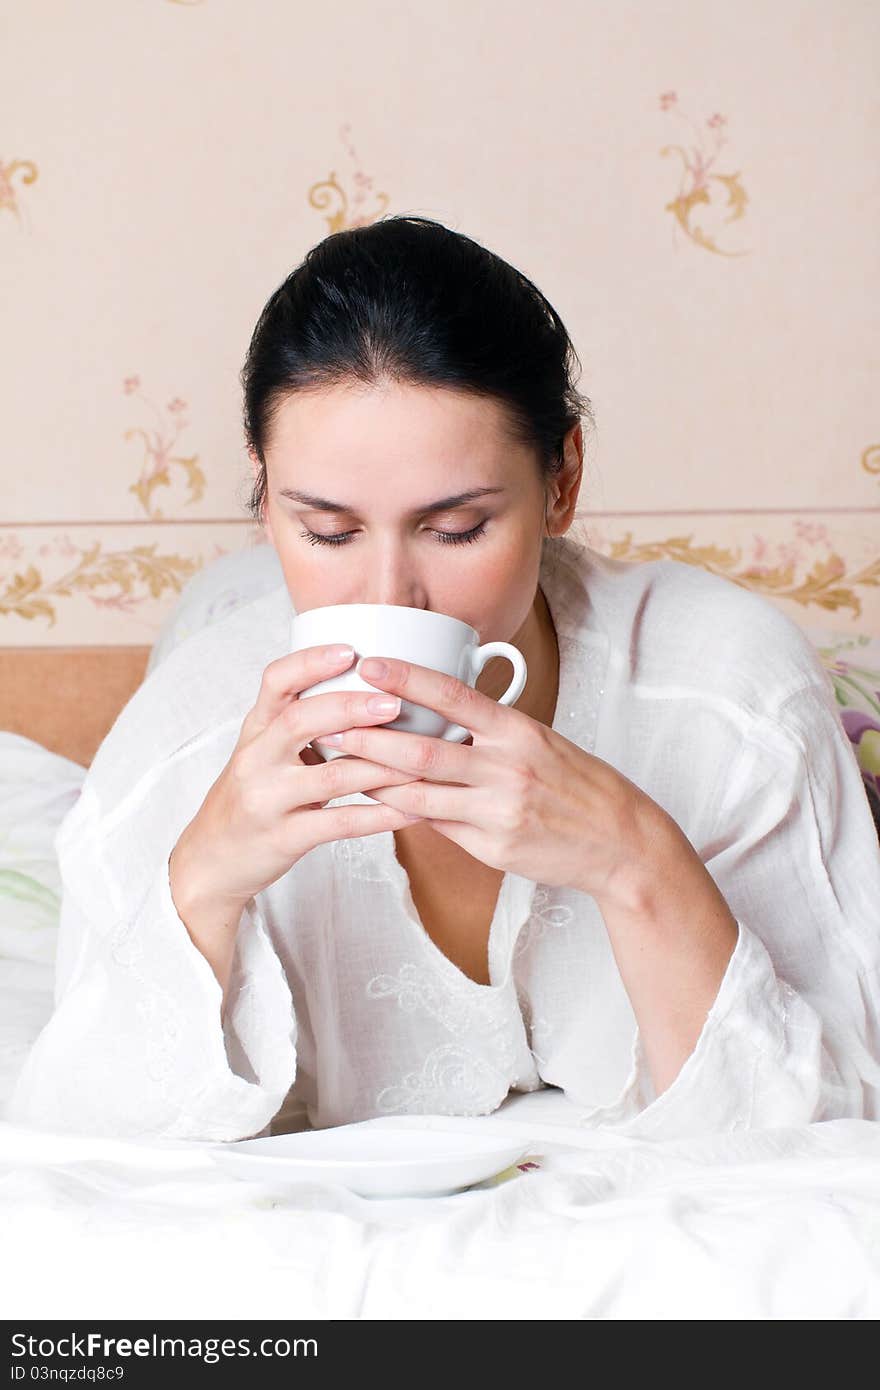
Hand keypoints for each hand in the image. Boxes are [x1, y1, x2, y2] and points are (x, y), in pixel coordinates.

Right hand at [170, 645, 421, 910]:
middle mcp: (257, 759)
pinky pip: (339, 824)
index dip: (312, 662)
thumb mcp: (263, 750)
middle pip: (302, 721)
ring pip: (331, 776)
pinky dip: (380, 816)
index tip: (352, 651)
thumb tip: (364, 685)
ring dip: (381, 766)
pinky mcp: (284, 838)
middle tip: (394, 703)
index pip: (275, 682)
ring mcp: (268, 800)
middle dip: (352, 707)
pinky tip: (412, 810)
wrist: (212, 859)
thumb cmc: (251, 796)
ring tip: (421, 758)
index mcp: (255, 729)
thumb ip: (301, 722)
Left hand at [323, 655, 659, 900]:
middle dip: (372, 737)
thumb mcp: (541, 743)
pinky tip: (377, 802)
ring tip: (340, 765)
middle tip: (331, 723)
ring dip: (376, 780)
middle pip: (424, 750)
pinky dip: (404, 812)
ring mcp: (499, 811)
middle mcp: (507, 768)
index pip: (455, 696)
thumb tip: (439, 719)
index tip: (370, 663)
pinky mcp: (494, 847)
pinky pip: (437, 827)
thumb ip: (491, 733)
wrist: (620, 841)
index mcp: (519, 732)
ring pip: (421, 794)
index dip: (408, 678)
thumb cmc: (577, 785)